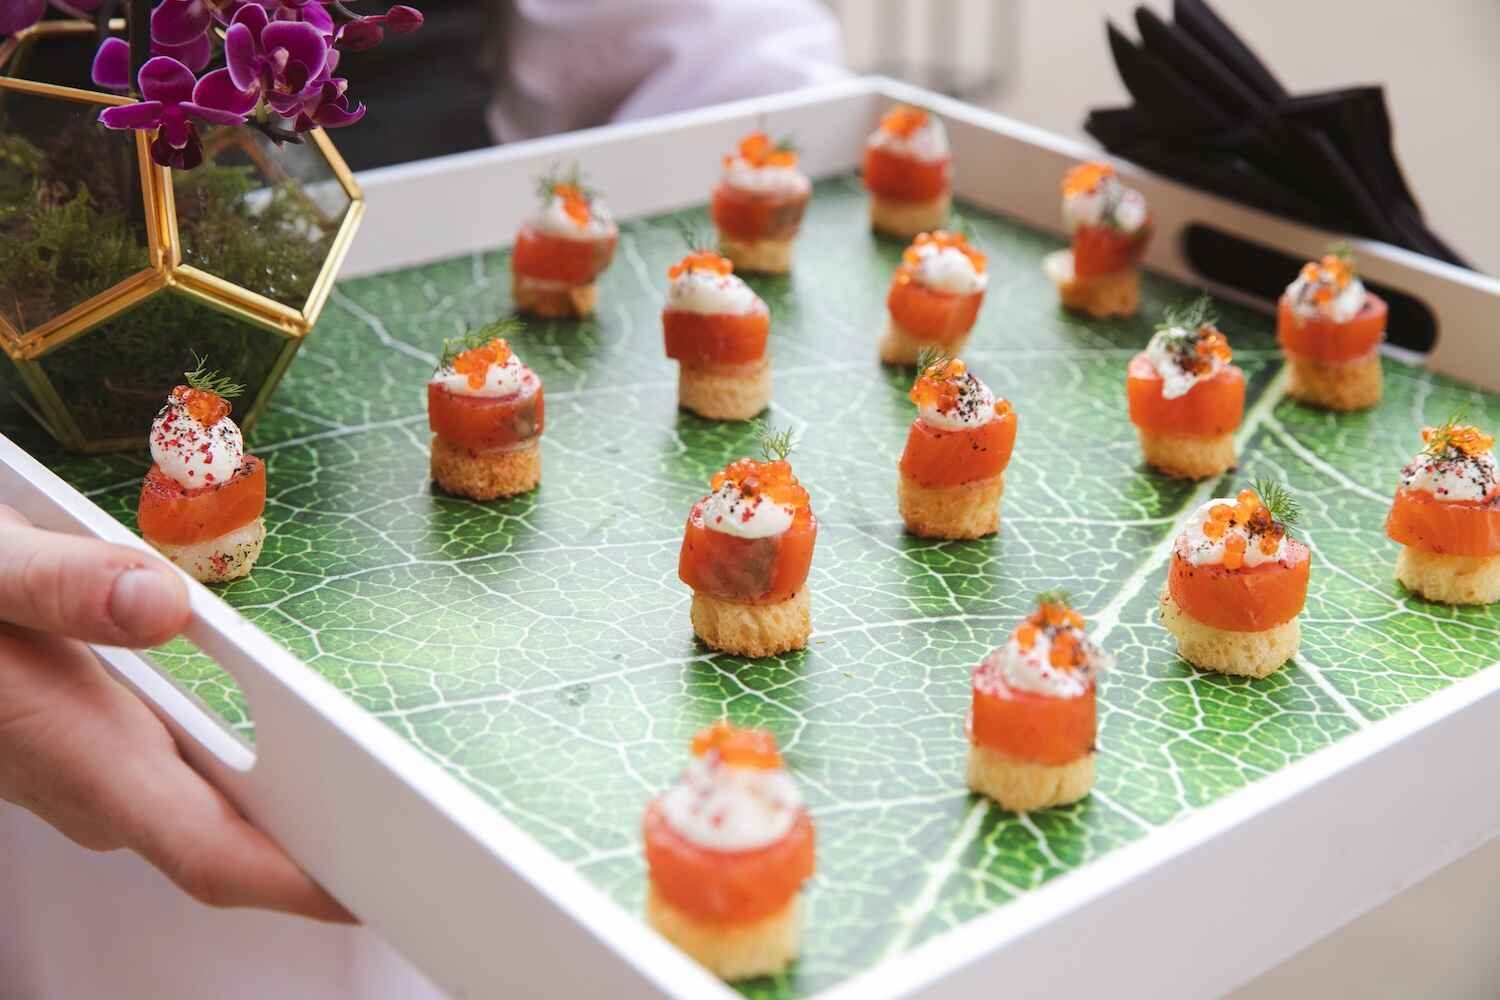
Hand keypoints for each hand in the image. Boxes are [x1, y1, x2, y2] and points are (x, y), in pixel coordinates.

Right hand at [0, 505, 350, 922]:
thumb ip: (61, 584)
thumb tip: (159, 603)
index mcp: (77, 746)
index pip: (207, 850)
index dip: (297, 882)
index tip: (377, 887)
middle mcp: (93, 781)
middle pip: (227, 841)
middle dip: (321, 849)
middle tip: (423, 838)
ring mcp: (94, 774)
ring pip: (210, 813)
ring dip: (293, 812)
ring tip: (391, 794)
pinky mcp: (96, 752)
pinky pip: (191, 783)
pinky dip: (255, 777)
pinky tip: (312, 750)